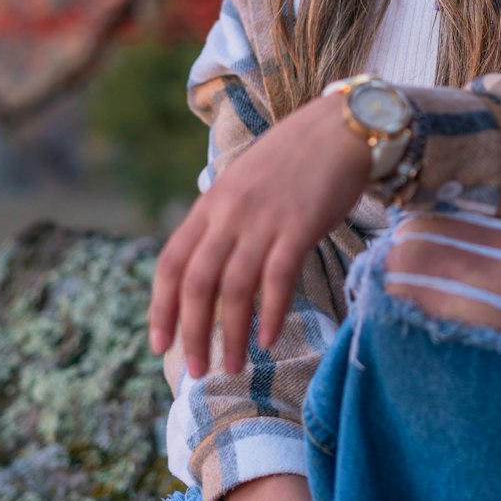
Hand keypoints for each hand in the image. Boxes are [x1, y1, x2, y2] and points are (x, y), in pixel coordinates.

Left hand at [149, 93, 370, 375]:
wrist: (340, 129)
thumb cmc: (296, 160)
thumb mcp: (244, 183)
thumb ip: (224, 220)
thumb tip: (210, 266)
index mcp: (210, 204)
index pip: (171, 262)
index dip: (161, 308)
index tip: (159, 345)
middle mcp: (229, 213)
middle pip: (197, 283)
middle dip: (192, 333)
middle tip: (198, 371)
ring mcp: (263, 219)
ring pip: (235, 287)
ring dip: (231, 334)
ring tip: (233, 367)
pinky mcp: (300, 225)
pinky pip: (278, 277)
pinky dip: (270, 312)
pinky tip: (267, 339)